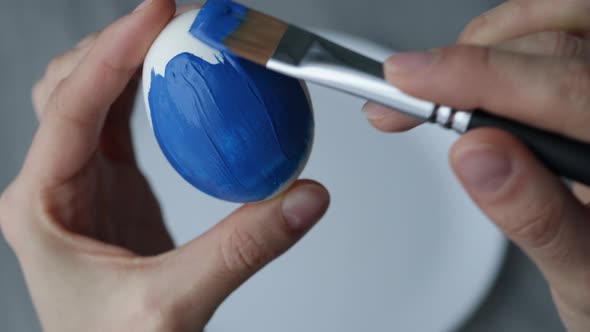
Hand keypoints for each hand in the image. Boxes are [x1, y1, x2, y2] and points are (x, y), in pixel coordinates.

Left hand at [0, 1, 329, 330]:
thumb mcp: (175, 303)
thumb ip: (243, 249)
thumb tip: (301, 199)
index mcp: (41, 207)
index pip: (72, 109)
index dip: (114, 54)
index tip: (155, 17)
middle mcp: (52, 187)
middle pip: (71, 87)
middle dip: (119, 44)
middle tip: (169, 19)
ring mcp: (79, 184)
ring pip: (91, 97)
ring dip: (130, 61)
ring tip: (172, 37)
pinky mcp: (109, 187)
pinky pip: (118, 121)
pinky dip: (144, 92)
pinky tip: (172, 81)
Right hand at [364, 1, 589, 330]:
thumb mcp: (580, 273)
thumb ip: (536, 216)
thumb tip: (476, 157)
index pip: (565, 90)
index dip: (476, 77)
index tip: (408, 82)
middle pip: (551, 46)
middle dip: (463, 65)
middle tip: (402, 96)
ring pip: (550, 22)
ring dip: (482, 44)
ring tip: (438, 85)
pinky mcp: (587, 77)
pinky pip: (551, 28)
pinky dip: (499, 39)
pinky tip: (474, 71)